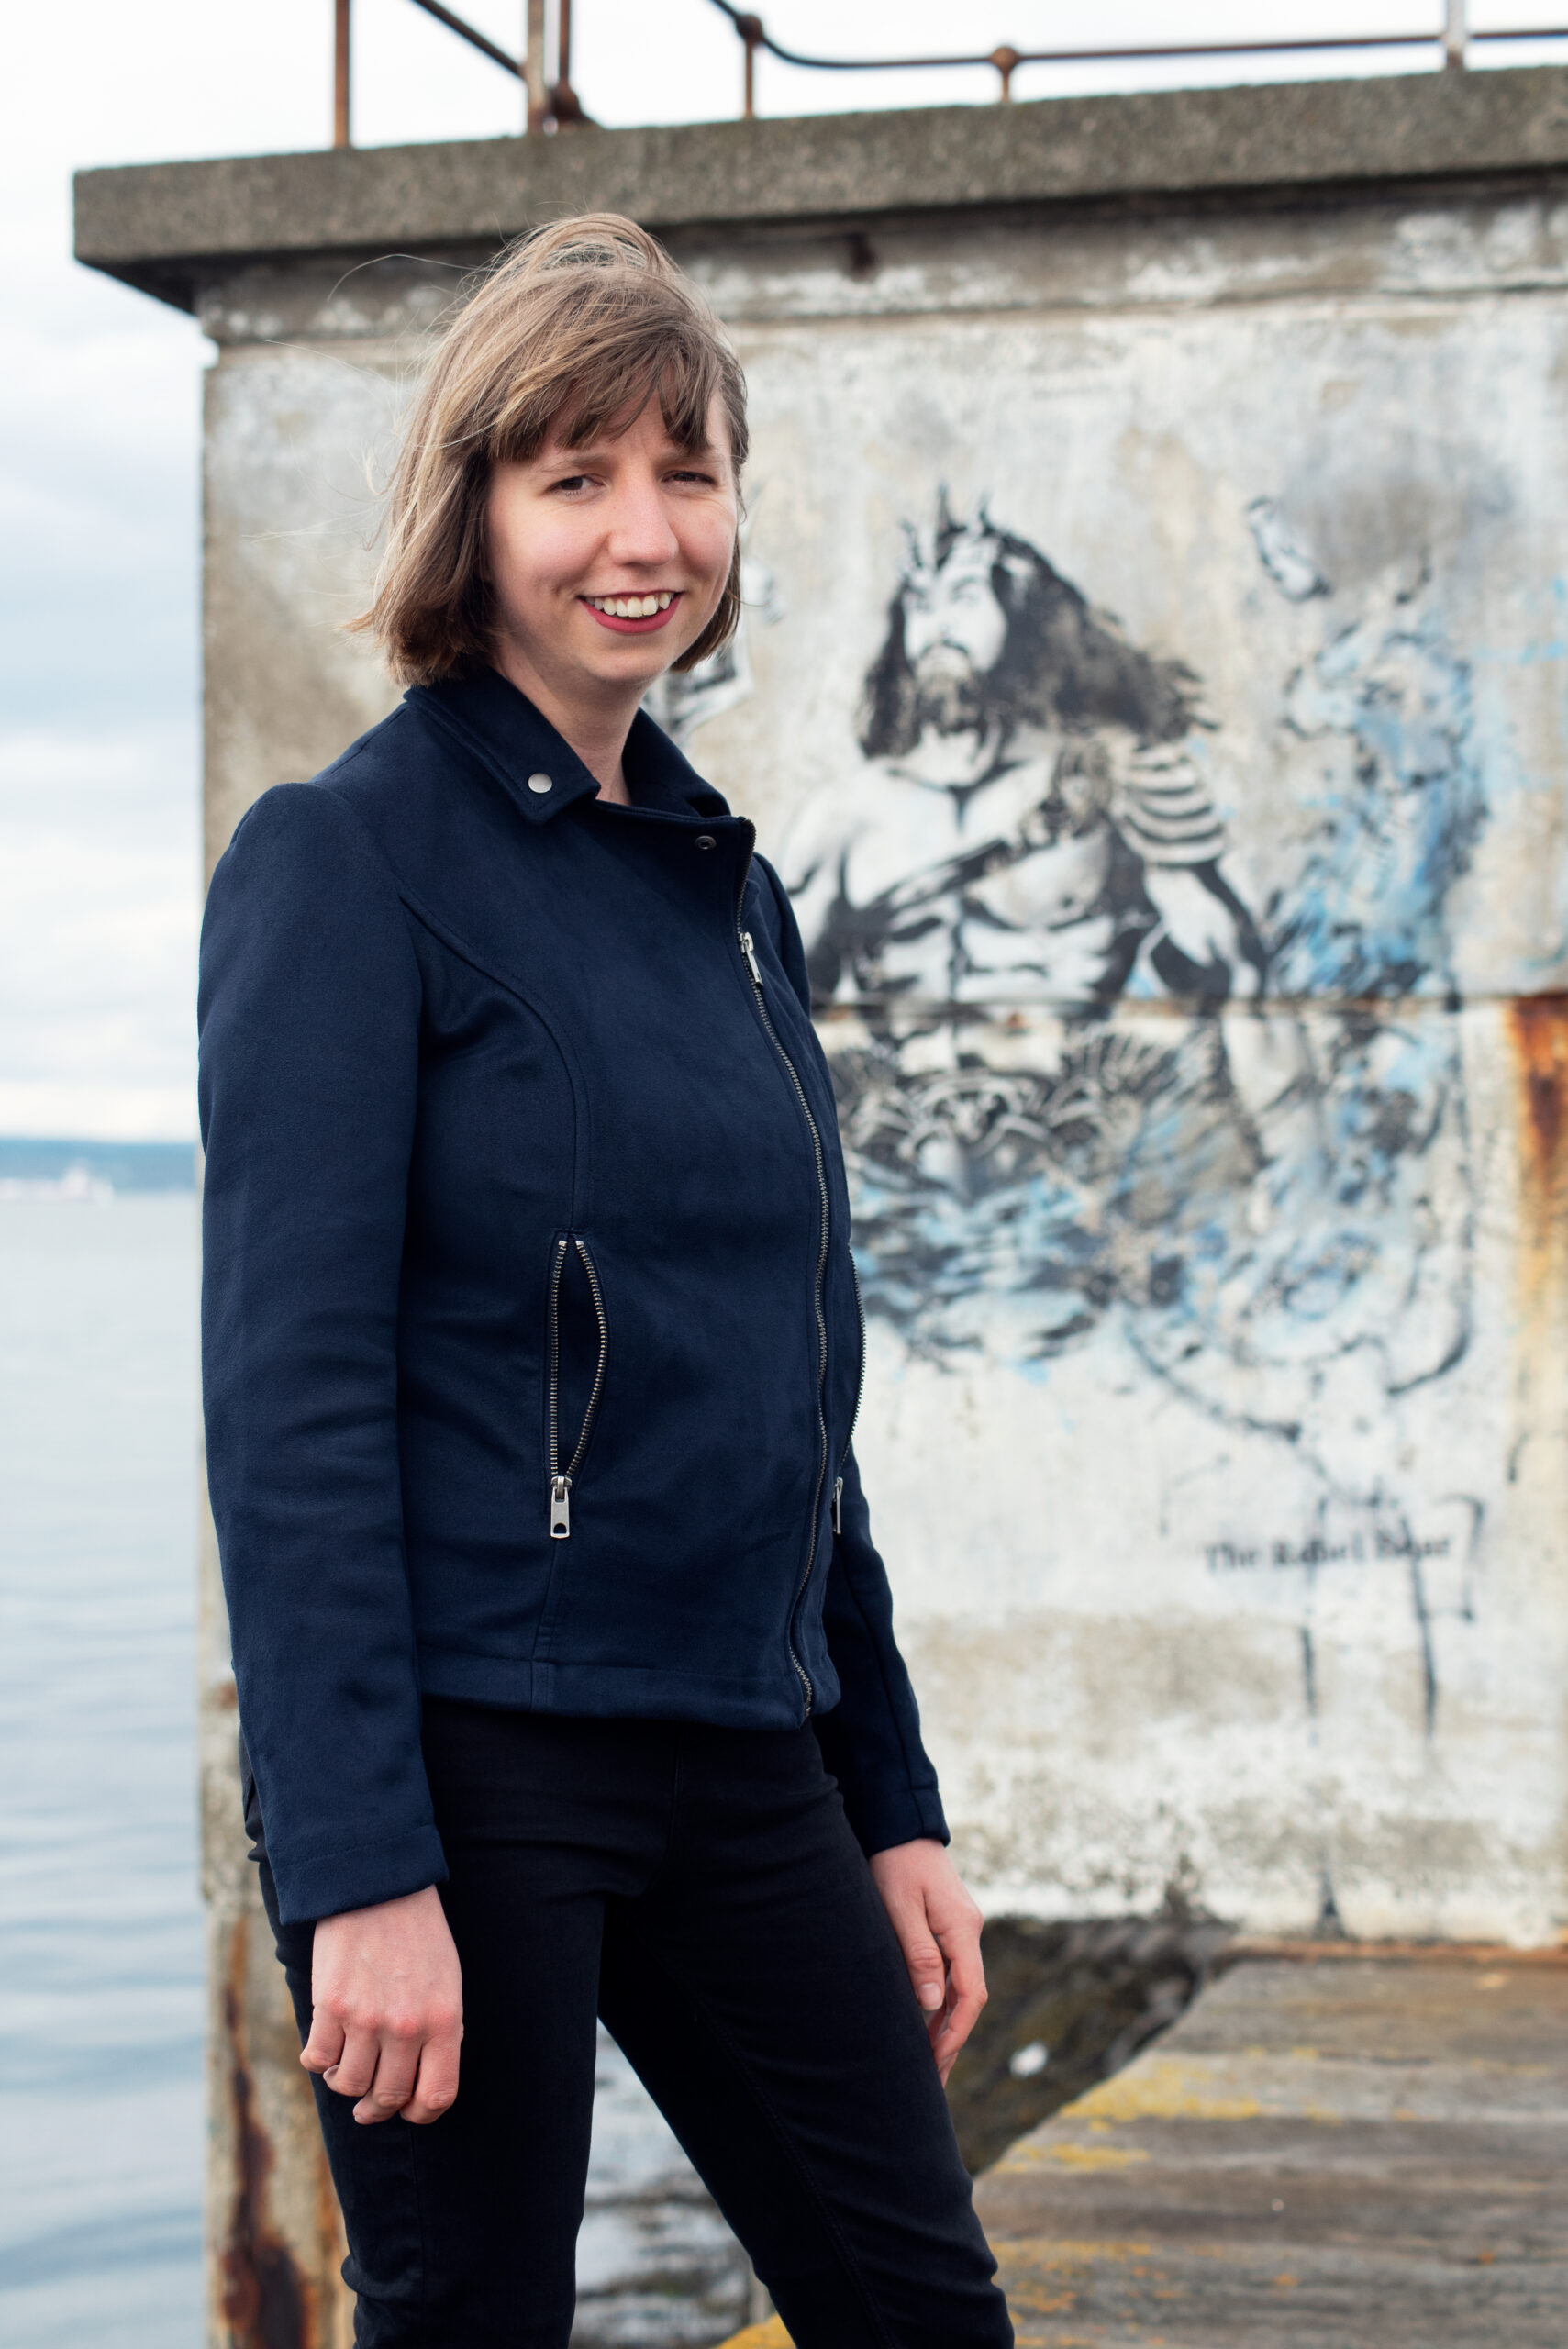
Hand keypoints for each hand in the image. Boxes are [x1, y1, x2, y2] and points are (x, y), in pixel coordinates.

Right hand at [300, 1884, 462, 2125]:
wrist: (378, 1884)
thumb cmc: (418, 1931)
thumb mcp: (447, 1978)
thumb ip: (440, 2028)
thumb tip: (425, 2075)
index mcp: (444, 2019)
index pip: (437, 2095)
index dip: (421, 2113)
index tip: (408, 2109)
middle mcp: (407, 2026)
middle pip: (388, 2097)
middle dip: (377, 2109)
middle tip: (368, 2108)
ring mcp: (366, 2018)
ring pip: (349, 2084)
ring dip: (346, 2084)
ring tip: (345, 2069)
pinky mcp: (330, 2005)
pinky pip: (318, 2060)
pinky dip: (318, 2062)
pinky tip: (324, 2049)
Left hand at [868, 1838, 985, 2086]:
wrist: (900, 1824)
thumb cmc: (895, 1862)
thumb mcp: (900, 1906)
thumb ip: (917, 1952)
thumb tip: (930, 2003)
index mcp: (962, 1929)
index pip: (970, 1994)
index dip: (955, 2032)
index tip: (936, 2062)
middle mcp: (968, 1932)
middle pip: (969, 1998)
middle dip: (952, 2040)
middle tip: (932, 2081)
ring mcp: (961, 1930)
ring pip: (960, 1989)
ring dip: (946, 2026)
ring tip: (927, 2065)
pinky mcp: (948, 1927)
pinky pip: (950, 1974)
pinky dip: (940, 2004)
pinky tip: (924, 2024)